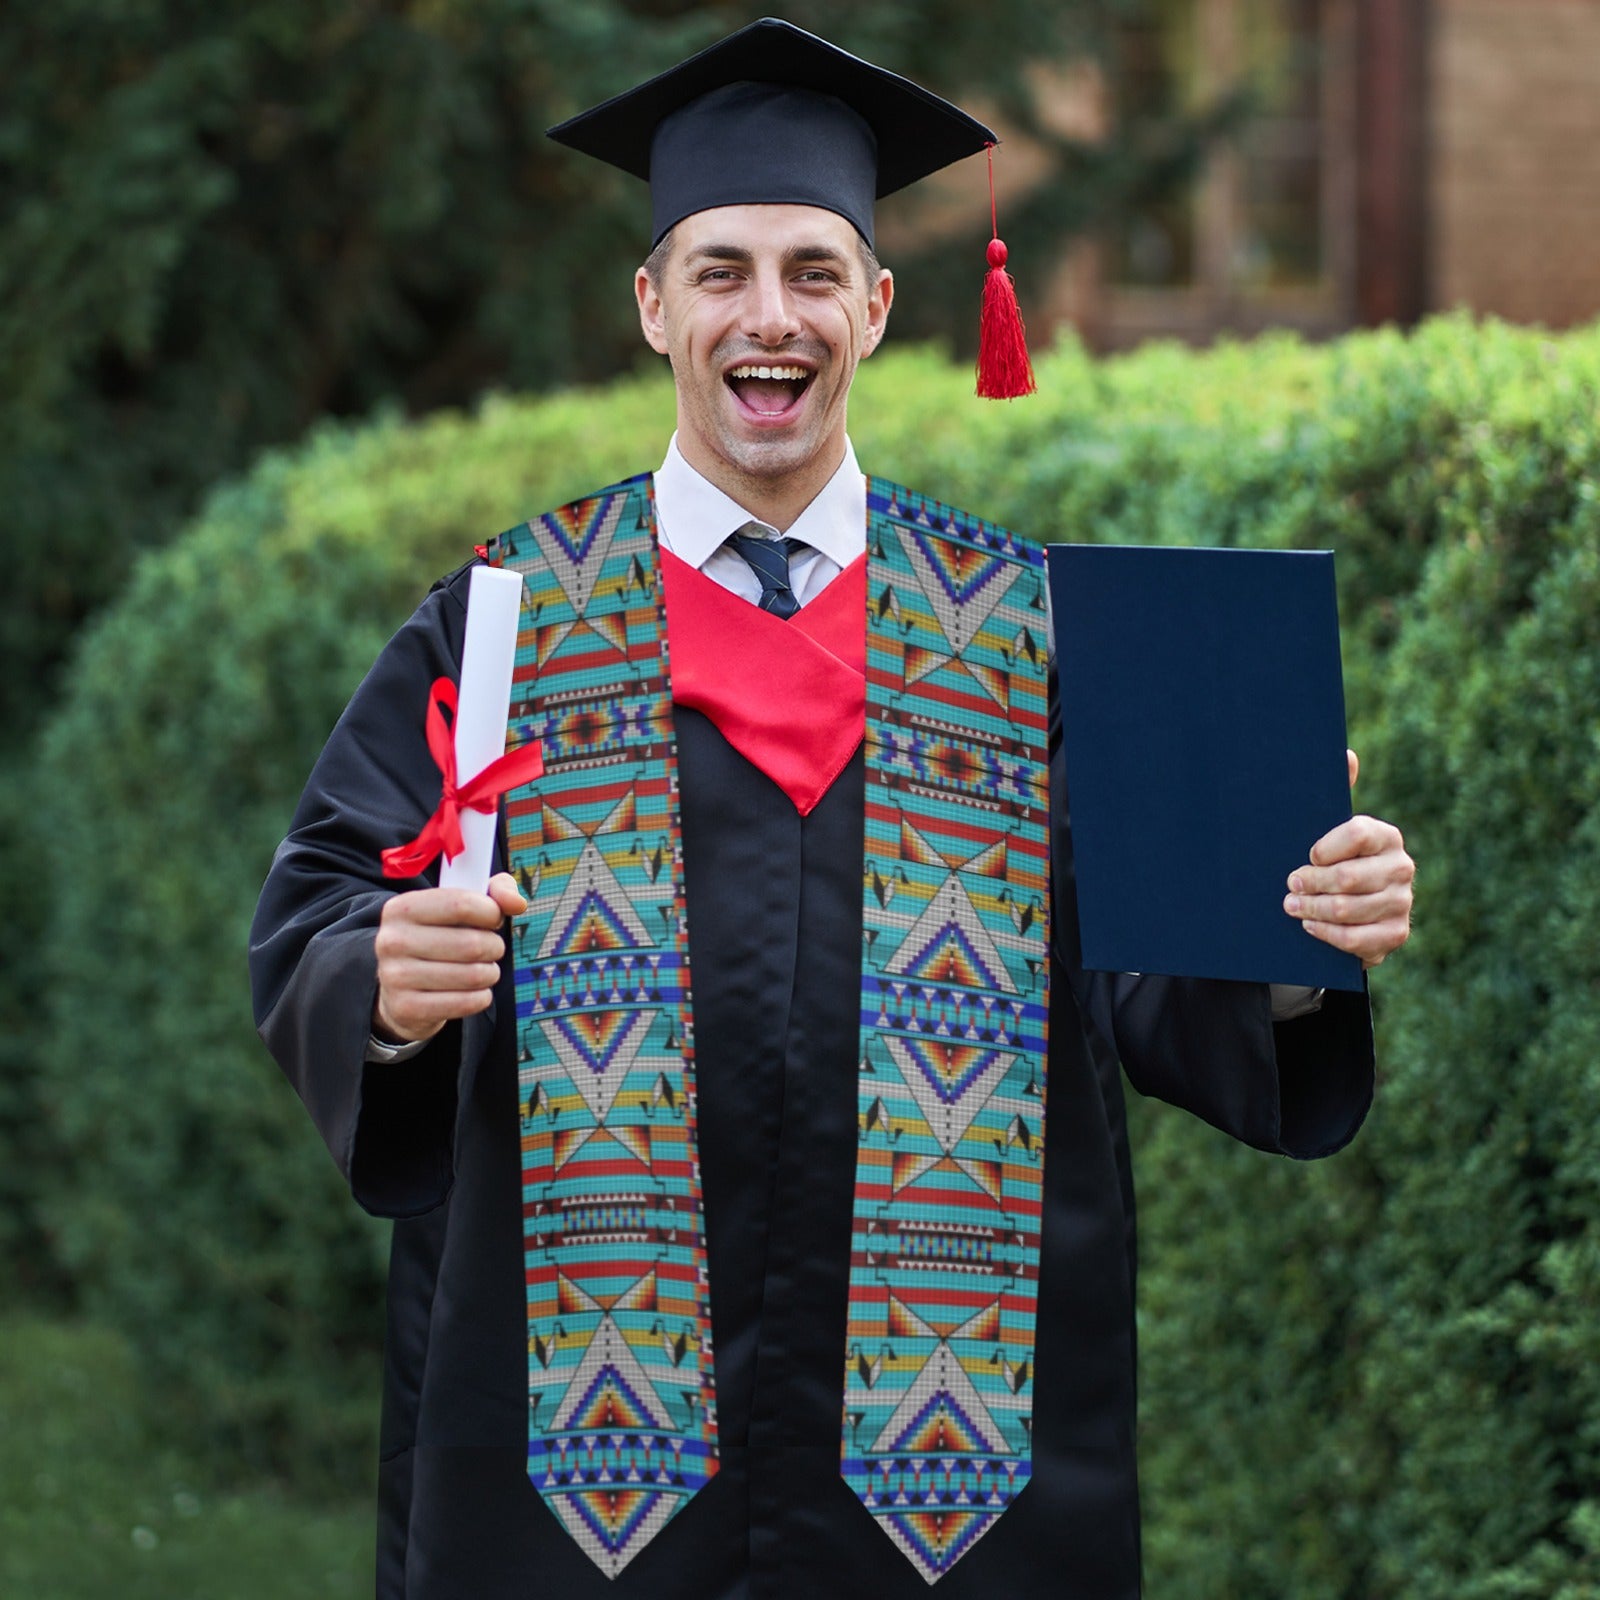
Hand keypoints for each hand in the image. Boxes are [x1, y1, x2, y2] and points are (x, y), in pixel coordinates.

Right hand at [372, 871, 527, 1043]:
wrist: (401, 988)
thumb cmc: (439, 938)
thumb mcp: (461, 906)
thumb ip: (495, 892)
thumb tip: (517, 903)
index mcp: (402, 908)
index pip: (461, 904)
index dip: (491, 912)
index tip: (494, 919)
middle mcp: (392, 940)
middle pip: (471, 944)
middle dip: (494, 947)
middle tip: (491, 949)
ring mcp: (395, 976)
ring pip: (472, 975)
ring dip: (490, 973)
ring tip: (483, 970)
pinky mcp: (406, 1007)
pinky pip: (465, 1003)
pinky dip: (481, 997)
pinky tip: (474, 991)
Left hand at [1283, 750, 1413, 967]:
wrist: (1350, 909)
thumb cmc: (1332, 860)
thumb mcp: (1329, 828)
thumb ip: (1336, 792)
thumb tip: (1346, 754)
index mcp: (1386, 836)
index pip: (1356, 833)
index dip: (1324, 847)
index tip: (1306, 855)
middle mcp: (1401, 867)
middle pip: (1348, 877)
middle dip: (1310, 883)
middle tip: (1289, 885)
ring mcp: (1401, 903)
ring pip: (1348, 909)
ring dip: (1312, 909)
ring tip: (1291, 906)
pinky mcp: (1395, 934)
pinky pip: (1356, 939)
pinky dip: (1327, 934)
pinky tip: (1310, 926)